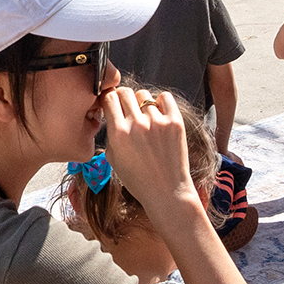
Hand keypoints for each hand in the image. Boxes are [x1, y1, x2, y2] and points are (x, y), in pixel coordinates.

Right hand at [100, 88, 197, 219]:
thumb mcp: (113, 159)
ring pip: (144, 95)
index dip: (109, 99)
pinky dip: (161, 102)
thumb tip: (111, 114)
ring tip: (146, 118)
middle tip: (128, 108)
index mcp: (118, 133)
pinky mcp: (175, 122)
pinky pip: (165, 97)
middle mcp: (136, 124)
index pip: (109, 98)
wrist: (166, 191)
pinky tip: (160, 114)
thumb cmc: (138, 179)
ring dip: (142, 103)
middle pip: (125, 92)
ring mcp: (157, 122)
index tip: (112, 103)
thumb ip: (110, 134)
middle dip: (124, 98)